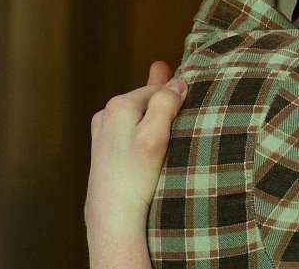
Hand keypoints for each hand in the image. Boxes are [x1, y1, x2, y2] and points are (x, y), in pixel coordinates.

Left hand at [85, 61, 185, 268]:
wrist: (114, 216)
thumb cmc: (136, 177)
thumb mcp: (155, 136)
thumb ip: (165, 104)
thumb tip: (177, 82)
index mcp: (118, 105)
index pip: (159, 89)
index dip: (179, 97)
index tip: (194, 107)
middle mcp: (106, 114)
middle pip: (148, 101)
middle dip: (167, 106)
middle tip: (188, 112)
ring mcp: (104, 132)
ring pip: (140, 116)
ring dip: (157, 120)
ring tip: (174, 128)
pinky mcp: (105, 150)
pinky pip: (132, 131)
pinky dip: (146, 132)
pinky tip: (154, 142)